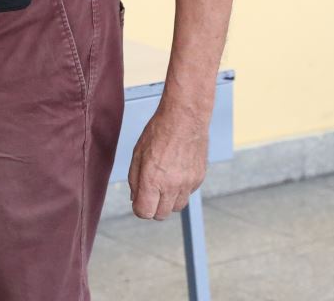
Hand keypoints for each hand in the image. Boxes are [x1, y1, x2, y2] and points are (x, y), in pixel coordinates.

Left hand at [128, 103, 208, 219]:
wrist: (185, 118)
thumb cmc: (158, 132)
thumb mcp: (138, 154)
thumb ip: (134, 179)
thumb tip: (135, 198)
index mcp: (152, 180)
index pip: (145, 212)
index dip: (139, 208)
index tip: (139, 199)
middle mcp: (171, 186)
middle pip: (161, 214)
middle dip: (153, 207)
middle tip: (151, 191)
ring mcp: (187, 183)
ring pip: (177, 207)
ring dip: (169, 200)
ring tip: (165, 181)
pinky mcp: (199, 178)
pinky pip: (188, 193)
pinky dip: (181, 189)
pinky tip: (177, 172)